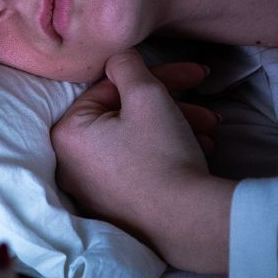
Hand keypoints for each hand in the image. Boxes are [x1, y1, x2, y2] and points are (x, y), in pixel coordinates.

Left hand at [51, 51, 235, 272]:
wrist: (186, 221)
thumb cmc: (162, 154)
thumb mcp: (147, 95)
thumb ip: (127, 65)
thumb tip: (118, 56)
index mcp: (67, 133)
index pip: (111, 87)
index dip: (156, 76)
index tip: (191, 76)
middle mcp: (71, 165)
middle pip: (125, 114)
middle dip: (171, 105)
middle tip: (207, 108)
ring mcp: (92, 189)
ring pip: (137, 139)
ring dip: (177, 126)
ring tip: (210, 131)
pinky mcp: (115, 205)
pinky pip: (138, 164)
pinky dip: (167, 151)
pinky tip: (199, 149)